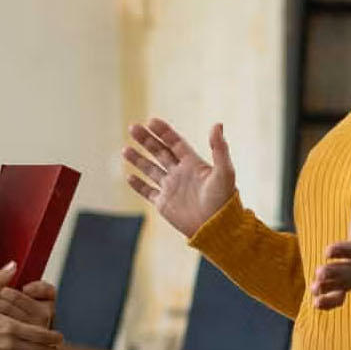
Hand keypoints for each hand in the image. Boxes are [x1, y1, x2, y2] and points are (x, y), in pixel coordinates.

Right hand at [124, 118, 237, 238]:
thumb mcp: (225, 171)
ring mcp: (171, 188)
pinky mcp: (164, 204)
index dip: (163, 132)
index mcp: (193, 163)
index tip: (151, 121)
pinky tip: (128, 176)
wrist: (218, 228)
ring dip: (138, 159)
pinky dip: (138, 185)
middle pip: (159, 152)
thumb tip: (217, 124)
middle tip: (133, 127)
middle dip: (146, 140)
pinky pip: (148, 192)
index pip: (174, 143)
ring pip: (150, 170)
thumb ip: (220, 148)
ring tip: (125, 149)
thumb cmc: (225, 199)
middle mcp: (180, 173)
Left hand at [311, 175, 350, 310]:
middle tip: (319, 274)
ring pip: (344, 286)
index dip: (342, 250)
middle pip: (350, 272)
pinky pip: (342, 298)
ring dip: (330, 288)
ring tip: (314, 289)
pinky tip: (316, 304)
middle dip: (335, 274)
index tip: (327, 251)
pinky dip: (331, 302)